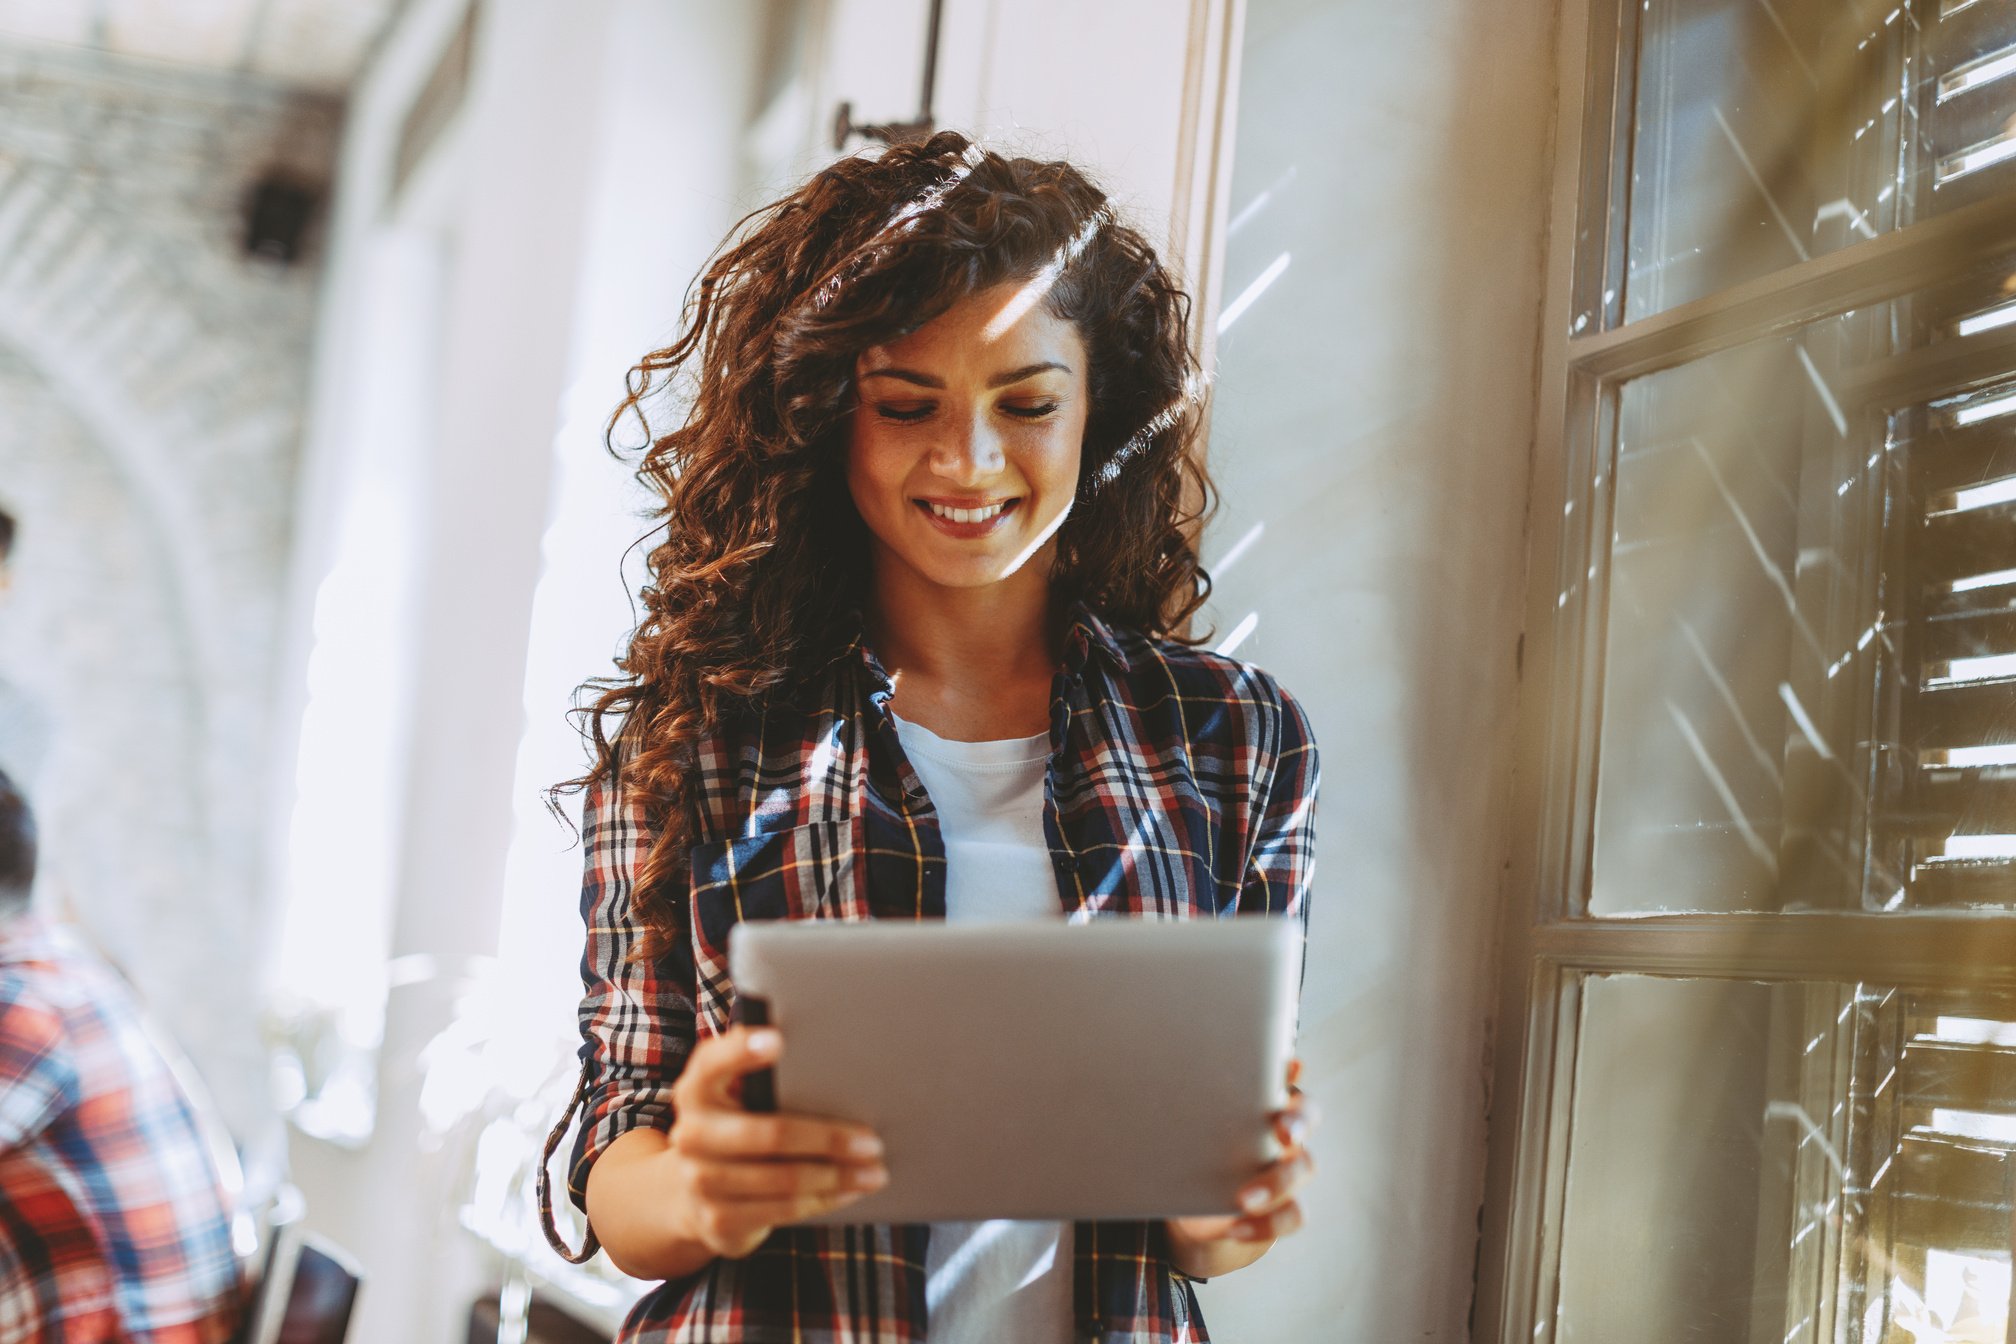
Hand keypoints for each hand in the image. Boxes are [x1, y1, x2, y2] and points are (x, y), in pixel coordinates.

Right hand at [662, 1025, 888, 1259]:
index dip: (742, 1051)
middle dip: (829, 1139)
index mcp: (697, 1089)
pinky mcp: (719, 1220)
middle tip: (872, 1140)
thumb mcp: (736, 1098)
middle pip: (770, 1134)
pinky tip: (851, 1190)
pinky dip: (825, 1199)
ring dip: (838, 1176)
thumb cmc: (735, 1126)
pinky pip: (785, 1209)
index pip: (713, 1062)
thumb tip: (839, 1064)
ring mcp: (701, 1181)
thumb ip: (767, 1079)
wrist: (689, 1192)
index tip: (778, 1040)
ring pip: (785, 1179)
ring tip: (874, 1170)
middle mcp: (691, 1134)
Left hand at [1164, 1059, 1315, 1277]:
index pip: (1283, 1077)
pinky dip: (1265, 1223)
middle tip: (1282, 1133)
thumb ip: (1187, 1106)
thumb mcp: (1185, 1129)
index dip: (1291, 1077)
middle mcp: (1283, 1132)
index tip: (1288, 1069)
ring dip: (1277, 1183)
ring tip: (1243, 1200)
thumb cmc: (1191, 1156)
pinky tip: (1235, 1227)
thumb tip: (1171, 1074)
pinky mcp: (1286, 1207)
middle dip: (1297, 1121)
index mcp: (1262, 1104)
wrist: (1194, 1212)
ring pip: (1305, 1167)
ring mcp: (1289, 1169)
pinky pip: (1292, 1214)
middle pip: (1307, 1116)